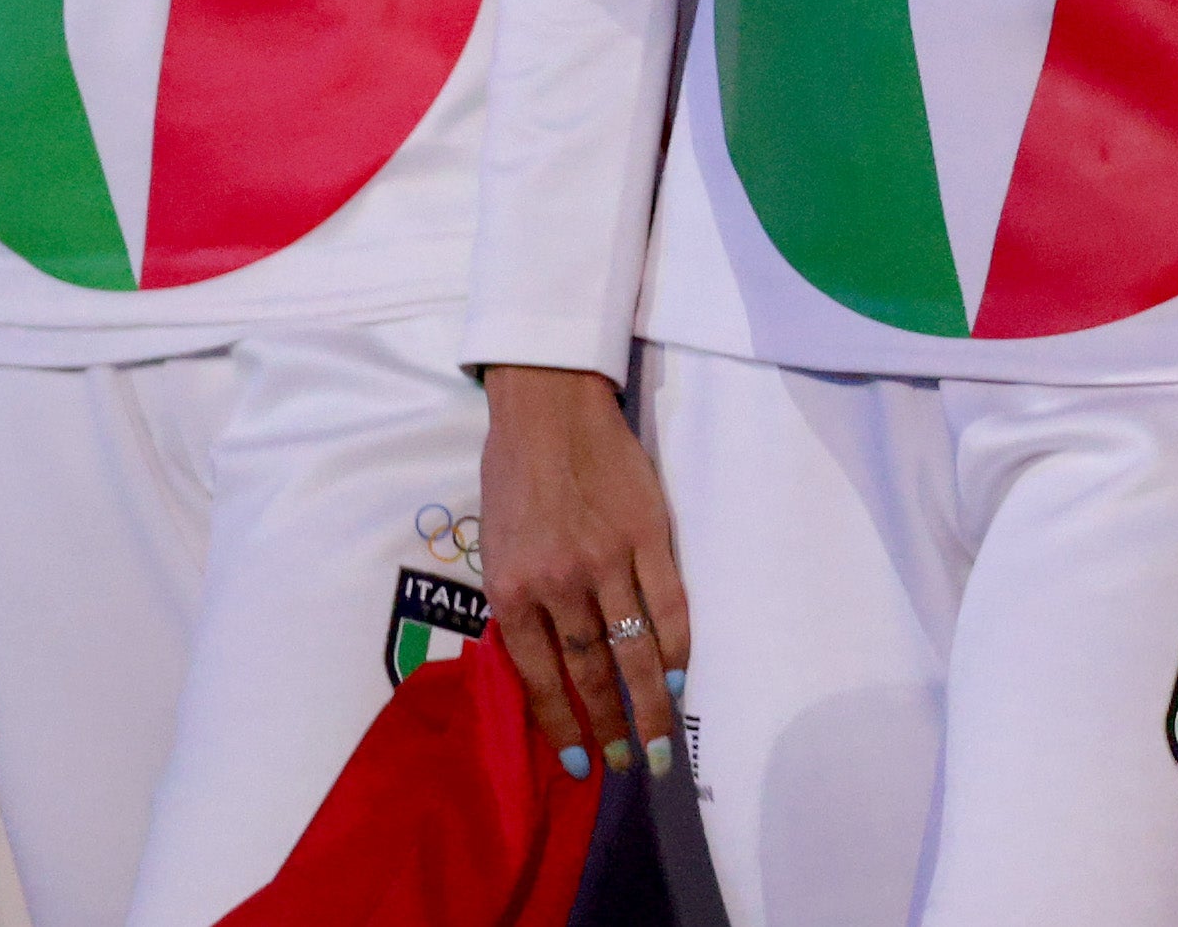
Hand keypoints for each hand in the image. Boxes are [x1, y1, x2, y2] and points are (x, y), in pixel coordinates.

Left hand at [477, 365, 688, 782]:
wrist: (548, 411)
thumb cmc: (514, 479)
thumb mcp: (495, 550)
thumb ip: (520, 607)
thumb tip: (545, 667)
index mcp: (513, 590)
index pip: (542, 676)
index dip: (562, 724)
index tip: (581, 763)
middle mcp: (559, 582)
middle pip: (592, 672)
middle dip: (612, 725)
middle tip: (628, 765)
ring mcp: (608, 558)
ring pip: (634, 646)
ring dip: (650, 700)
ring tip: (660, 739)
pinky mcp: (649, 533)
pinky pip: (669, 600)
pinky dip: (677, 642)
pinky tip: (681, 674)